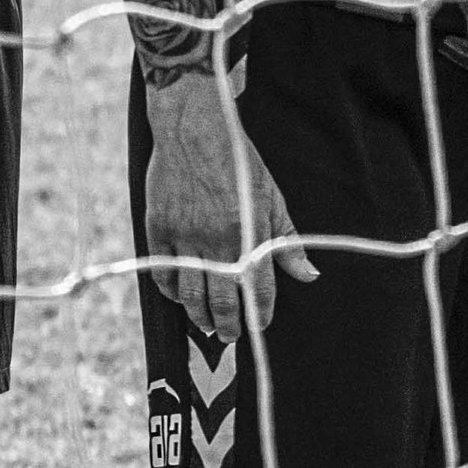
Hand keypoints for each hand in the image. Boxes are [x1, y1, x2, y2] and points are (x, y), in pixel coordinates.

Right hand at [143, 73, 318, 338]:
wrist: (194, 130)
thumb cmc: (239, 162)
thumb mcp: (270, 198)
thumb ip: (288, 241)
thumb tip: (309, 275)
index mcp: (248, 233)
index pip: (257, 289)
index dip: (259, 312)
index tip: (259, 325)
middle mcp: (216, 240)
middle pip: (221, 300)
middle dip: (228, 325)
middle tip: (229, 336)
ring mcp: (184, 237)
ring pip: (190, 294)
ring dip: (199, 316)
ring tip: (206, 324)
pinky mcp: (158, 229)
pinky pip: (163, 274)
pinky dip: (172, 291)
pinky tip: (181, 296)